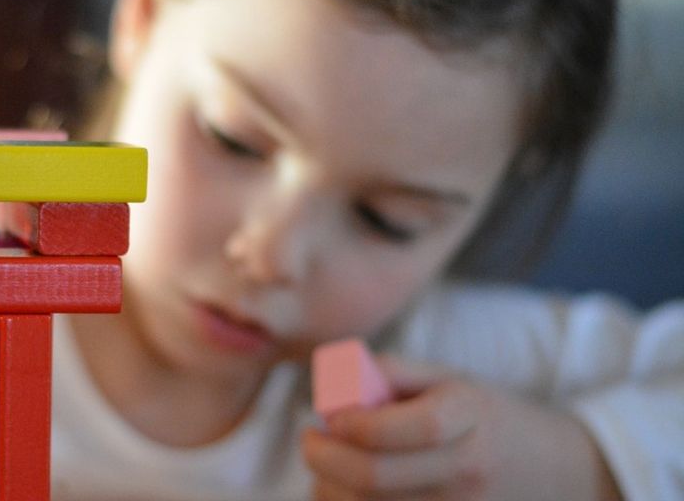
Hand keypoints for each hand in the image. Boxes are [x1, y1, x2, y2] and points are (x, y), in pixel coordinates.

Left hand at [302, 355, 621, 499]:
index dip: (359, 425)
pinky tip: (340, 492)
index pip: (412, 427)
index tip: (328, 417)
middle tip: (309, 441)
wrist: (553, 470)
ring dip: (329, 489)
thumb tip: (331, 383)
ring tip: (324, 468)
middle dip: (325, 459)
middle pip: (378, 477)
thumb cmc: (483, 416)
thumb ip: (391, 373)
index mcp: (470, 415)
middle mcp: (469, 469)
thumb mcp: (448, 380)